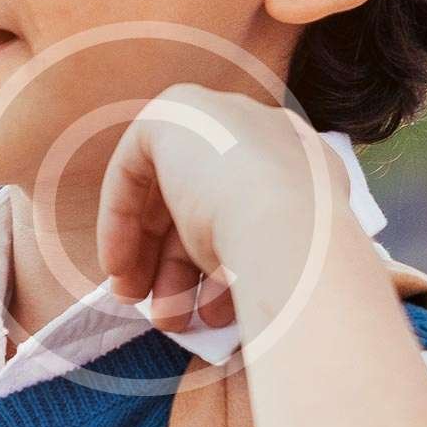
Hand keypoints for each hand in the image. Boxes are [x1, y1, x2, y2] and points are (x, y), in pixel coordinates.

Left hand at [96, 86, 352, 333]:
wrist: (290, 229)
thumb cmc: (292, 267)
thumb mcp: (273, 270)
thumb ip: (242, 269)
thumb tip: (215, 304)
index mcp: (307, 170)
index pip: (248, 216)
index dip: (216, 267)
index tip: (198, 310)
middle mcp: (271, 136)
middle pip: (207, 205)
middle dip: (178, 267)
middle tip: (164, 315)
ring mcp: (227, 117)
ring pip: (173, 194)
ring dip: (153, 259)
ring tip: (146, 309)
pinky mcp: (179, 110)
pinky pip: (137, 164)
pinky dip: (121, 217)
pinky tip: (118, 268)